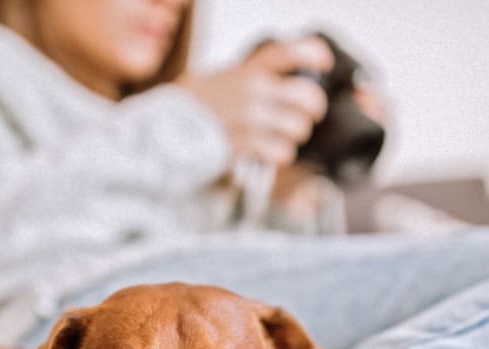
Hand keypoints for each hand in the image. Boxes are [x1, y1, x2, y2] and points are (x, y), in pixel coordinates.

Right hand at [177, 37, 333, 167]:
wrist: (164, 132)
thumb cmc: (190, 110)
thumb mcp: (216, 79)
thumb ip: (247, 77)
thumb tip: (278, 83)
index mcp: (247, 70)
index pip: (290, 52)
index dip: (315, 54)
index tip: (324, 63)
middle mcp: (253, 90)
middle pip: (308, 97)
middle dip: (312, 110)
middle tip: (305, 116)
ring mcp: (251, 118)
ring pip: (299, 128)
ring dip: (293, 137)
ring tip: (280, 138)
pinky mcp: (246, 144)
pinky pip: (282, 152)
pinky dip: (279, 155)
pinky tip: (267, 153)